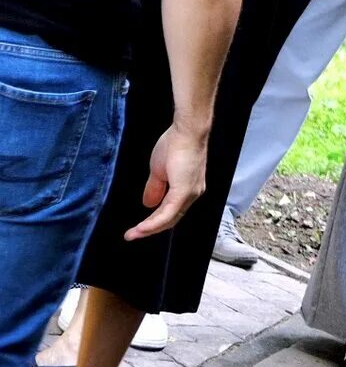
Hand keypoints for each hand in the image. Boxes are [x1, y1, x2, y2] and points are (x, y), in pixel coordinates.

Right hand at [126, 122, 209, 239]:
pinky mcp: (185, 191)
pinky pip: (168, 213)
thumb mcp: (159, 171)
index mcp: (187, 190)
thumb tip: (148, 205)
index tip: (137, 229)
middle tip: (132, 235)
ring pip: (169, 219)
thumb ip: (155, 188)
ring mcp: (191, 193)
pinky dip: (154, 223)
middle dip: (150, 229)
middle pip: (171, 219)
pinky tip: (141, 228)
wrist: (186, 131)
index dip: (154, 222)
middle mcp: (192, 194)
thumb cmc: (175, 145)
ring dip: (149, 229)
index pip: (170, 212)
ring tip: (133, 235)